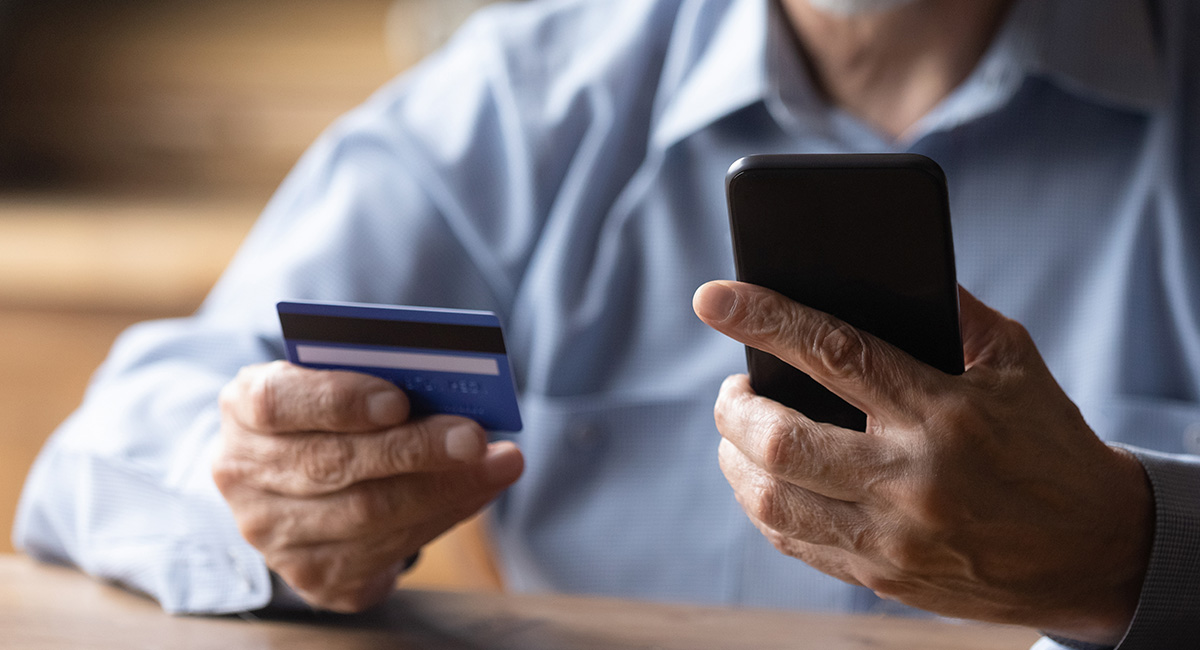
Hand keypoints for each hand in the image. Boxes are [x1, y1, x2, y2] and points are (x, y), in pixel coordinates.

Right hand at [212, 361, 522, 611]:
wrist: (291, 483)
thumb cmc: (325, 415)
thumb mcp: (329, 381)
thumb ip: (368, 377)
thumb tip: (445, 387)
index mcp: (243, 409)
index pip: (279, 402)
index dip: (340, 401)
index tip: (399, 399)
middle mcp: (245, 475)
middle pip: (334, 464)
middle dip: (414, 450)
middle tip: (475, 436)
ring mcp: (274, 534)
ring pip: (368, 514)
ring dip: (445, 488)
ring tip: (499, 463)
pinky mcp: (314, 575)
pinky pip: (387, 550)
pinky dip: (443, 515)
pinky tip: (479, 490)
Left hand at [693, 281, 1151, 643]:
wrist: (1094, 550)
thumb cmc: (1048, 440)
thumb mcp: (1014, 362)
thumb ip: (950, 311)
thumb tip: (877, 269)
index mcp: (943, 412)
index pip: (833, 352)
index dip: (763, 319)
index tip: (712, 298)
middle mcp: (910, 480)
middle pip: (778, 439)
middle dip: (732, 407)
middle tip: (732, 389)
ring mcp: (892, 538)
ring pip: (770, 500)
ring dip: (734, 459)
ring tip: (739, 433)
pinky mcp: (883, 578)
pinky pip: (794, 541)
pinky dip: (764, 504)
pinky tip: (766, 479)